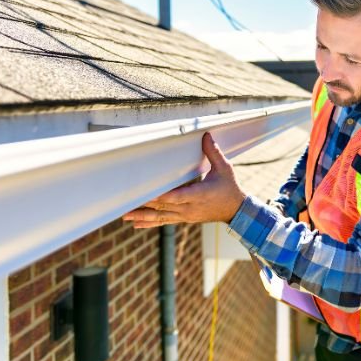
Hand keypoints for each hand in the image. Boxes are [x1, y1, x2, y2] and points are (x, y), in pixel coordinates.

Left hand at [123, 132, 245, 227]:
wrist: (236, 211)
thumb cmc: (230, 188)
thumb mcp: (225, 168)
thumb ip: (213, 152)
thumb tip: (206, 135)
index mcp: (200, 195)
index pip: (177, 196)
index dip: (161, 196)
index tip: (147, 193)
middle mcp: (190, 208)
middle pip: (163, 207)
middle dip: (144, 204)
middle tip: (126, 202)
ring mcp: (186, 215)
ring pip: (161, 217)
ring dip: (143, 216)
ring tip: (125, 216)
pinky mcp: (184, 219)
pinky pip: (164, 222)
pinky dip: (150, 223)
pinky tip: (136, 224)